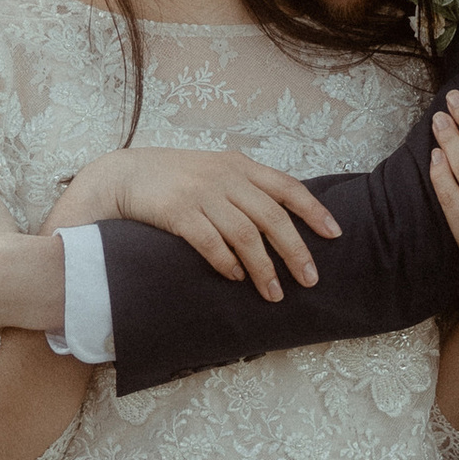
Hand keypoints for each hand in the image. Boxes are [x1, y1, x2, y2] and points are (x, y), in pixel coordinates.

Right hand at [54, 144, 339, 299]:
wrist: (124, 175)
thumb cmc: (174, 178)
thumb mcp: (215, 170)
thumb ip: (245, 186)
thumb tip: (282, 217)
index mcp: (239, 166)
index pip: (287, 187)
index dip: (314, 211)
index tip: (334, 234)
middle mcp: (225, 178)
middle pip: (272, 218)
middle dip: (295, 252)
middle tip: (310, 280)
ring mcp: (201, 194)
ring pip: (245, 235)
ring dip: (264, 268)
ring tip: (274, 293)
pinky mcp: (178, 213)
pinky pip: (211, 242)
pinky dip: (228, 263)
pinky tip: (236, 278)